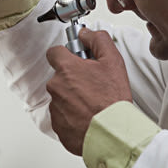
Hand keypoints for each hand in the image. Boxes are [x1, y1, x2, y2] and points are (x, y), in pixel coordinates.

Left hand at [45, 27, 131, 155]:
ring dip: (72, 98)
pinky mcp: (57, 125)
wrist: (113, 133)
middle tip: (92, 85)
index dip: (66, 54)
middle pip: (59, 76)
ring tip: (92, 103)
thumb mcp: (113, 61)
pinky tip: (88, 116)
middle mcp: (56, 87)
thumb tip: (85, 33)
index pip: (54, 52)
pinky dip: (72, 116)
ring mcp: (55, 107)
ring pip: (61, 96)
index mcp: (66, 69)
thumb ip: (98, 40)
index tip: (76, 60)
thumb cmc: (113, 100)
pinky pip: (62, 115)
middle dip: (72, 78)